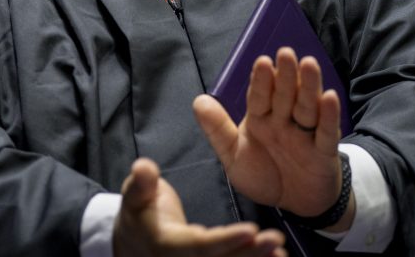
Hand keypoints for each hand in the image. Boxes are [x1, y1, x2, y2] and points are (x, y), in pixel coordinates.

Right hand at [113, 158, 286, 256]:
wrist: (133, 244)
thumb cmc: (140, 214)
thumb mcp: (135, 194)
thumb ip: (142, 183)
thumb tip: (143, 166)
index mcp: (167, 245)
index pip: (199, 246)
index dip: (225, 241)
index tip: (251, 230)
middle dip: (249, 253)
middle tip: (276, 240)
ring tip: (281, 252)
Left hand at [193, 48, 349, 228]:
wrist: (295, 204)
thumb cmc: (264, 175)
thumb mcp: (234, 157)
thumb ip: (218, 130)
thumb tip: (198, 101)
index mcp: (260, 119)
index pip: (259, 96)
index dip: (261, 80)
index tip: (262, 62)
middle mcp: (283, 121)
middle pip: (284, 95)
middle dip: (285, 75)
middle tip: (286, 52)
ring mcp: (305, 134)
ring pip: (306, 107)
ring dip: (308, 86)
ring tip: (309, 63)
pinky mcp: (324, 150)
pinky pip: (326, 132)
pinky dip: (329, 115)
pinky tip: (329, 97)